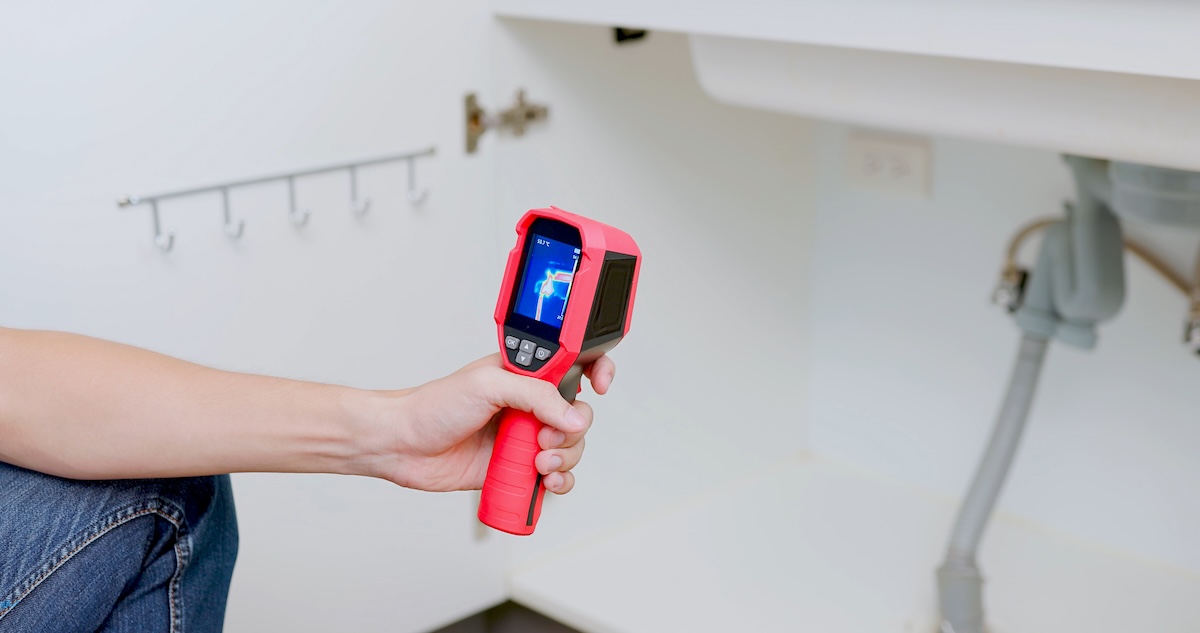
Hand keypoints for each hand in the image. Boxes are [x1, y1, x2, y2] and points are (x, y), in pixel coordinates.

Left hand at [365, 353, 615, 493]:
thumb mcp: (488, 384)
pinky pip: (553, 478)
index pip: (575, 366)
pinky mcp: (516, 468)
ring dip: (564, 459)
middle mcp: (529, 406)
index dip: (596, 372)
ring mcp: (524, 438)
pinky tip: (544, 482)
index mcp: (526, 375)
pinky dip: (558, 482)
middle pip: (578, 416)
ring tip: (537, 462)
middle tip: (542, 436)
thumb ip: (536, 396)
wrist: (402, 444)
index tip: (600, 386)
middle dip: (571, 431)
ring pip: (570, 449)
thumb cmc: (433, 406)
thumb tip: (573, 415)